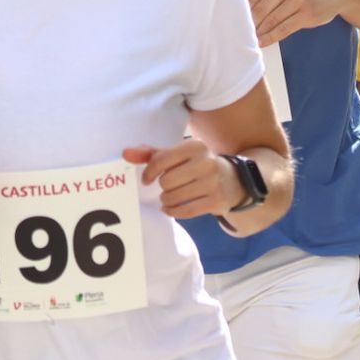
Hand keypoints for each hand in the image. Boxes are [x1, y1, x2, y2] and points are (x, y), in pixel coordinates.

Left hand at [123, 141, 241, 220]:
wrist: (233, 180)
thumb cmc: (197, 165)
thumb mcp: (178, 155)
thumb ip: (151, 153)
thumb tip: (125, 154)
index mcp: (194, 146)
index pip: (161, 159)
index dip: (149, 172)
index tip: (147, 179)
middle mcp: (206, 162)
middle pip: (166, 181)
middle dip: (163, 187)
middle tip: (168, 187)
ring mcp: (213, 183)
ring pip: (174, 198)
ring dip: (167, 200)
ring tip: (171, 196)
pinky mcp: (216, 201)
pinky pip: (185, 212)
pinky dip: (174, 212)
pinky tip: (171, 209)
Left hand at [248, 0, 343, 45]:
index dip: (243, 10)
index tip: (234, 20)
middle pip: (260, 8)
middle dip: (249, 23)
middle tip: (239, 33)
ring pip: (271, 20)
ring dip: (258, 32)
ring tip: (249, 39)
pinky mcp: (306, 14)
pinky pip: (283, 29)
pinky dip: (270, 37)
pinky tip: (262, 42)